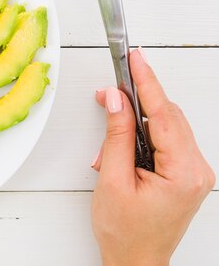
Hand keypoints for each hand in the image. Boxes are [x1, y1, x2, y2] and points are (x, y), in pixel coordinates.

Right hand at [91, 49, 214, 265]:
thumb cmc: (125, 232)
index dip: (147, 83)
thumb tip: (117, 101)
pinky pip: (166, 140)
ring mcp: (194, 172)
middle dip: (136, 100)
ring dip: (136, 120)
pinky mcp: (185, 173)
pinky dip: (143, 134)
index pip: (162, 114)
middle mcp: (196, 170)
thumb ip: (116, 136)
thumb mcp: (113, 180)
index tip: (136, 59)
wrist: (136, 261)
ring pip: (166, 126)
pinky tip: (123, 142)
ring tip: (110, 125)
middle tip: (108, 91)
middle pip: (167, 116)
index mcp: (183, 172)